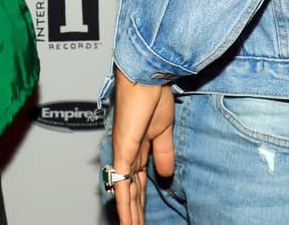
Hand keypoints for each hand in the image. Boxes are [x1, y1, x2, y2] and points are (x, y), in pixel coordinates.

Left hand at [108, 67, 175, 224]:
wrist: (148, 77)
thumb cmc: (153, 94)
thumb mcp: (164, 130)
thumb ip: (164, 153)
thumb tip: (165, 175)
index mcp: (138, 147)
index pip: (138, 181)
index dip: (140, 201)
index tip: (142, 217)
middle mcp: (128, 152)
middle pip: (132, 191)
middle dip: (135, 212)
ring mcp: (124, 152)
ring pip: (127, 192)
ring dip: (131, 215)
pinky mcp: (123, 150)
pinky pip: (123, 182)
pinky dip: (125, 204)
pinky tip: (127, 220)